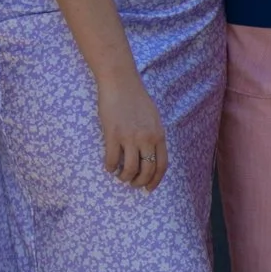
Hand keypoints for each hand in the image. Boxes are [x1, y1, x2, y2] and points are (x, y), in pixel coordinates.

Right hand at [96, 68, 168, 189]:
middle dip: (139, 182)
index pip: (161, 166)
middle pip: (146, 170)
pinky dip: (109, 167)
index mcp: (159, 135)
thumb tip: (150, 154)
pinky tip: (108, 167)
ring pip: (129, 169)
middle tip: (133, 184)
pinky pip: (111, 159)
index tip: (149, 188)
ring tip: (120, 176)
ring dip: (124, 177)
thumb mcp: (154, 118)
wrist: (120, 83)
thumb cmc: (137, 99)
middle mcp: (146, 139)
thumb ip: (154, 136)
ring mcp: (129, 137)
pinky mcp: (112, 134)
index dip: (155, 180)